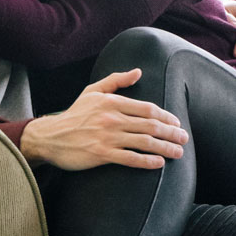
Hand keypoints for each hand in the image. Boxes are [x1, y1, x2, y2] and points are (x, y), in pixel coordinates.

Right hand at [20, 68, 188, 170]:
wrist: (50, 137)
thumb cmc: (74, 115)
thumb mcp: (92, 91)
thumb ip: (116, 81)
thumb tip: (138, 72)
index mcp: (111, 102)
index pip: (147, 108)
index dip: (166, 116)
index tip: (176, 123)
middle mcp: (111, 118)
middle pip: (150, 125)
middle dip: (171, 132)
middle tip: (184, 138)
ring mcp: (107, 137)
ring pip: (144, 142)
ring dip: (165, 147)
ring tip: (178, 152)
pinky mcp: (101, 154)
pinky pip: (130, 158)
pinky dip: (147, 161)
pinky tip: (159, 163)